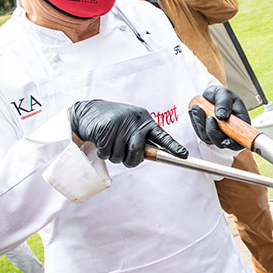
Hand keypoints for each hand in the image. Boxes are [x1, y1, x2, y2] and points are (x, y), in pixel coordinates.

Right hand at [69, 99, 187, 167]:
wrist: (88, 112)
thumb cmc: (114, 122)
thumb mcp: (131, 126)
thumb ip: (141, 139)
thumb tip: (151, 155)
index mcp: (144, 120)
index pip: (162, 136)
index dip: (173, 147)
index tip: (184, 155)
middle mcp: (134, 122)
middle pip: (138, 152)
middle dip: (130, 160)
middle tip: (124, 156)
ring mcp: (119, 125)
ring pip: (120, 157)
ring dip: (114, 156)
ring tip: (110, 143)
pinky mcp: (104, 130)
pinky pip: (106, 154)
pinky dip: (103, 152)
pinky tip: (101, 141)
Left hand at [188, 85, 250, 149]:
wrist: (212, 95)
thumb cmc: (222, 95)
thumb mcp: (225, 94)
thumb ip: (224, 103)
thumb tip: (221, 116)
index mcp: (241, 124)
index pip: (239, 141)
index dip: (232, 144)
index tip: (225, 140)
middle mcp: (230, 132)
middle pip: (221, 142)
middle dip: (212, 130)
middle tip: (208, 116)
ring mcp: (218, 134)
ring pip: (208, 138)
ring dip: (201, 125)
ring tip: (198, 108)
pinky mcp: (208, 133)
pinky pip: (200, 133)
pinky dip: (197, 123)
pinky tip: (195, 112)